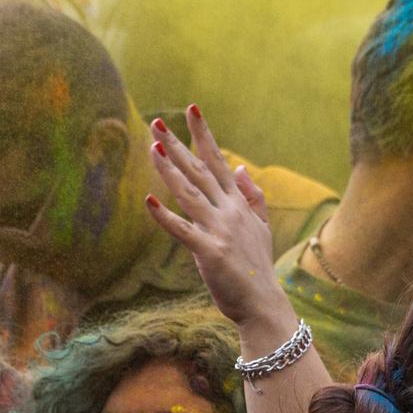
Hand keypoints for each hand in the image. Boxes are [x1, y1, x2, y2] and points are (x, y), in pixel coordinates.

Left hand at [144, 105, 291, 342]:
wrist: (263, 303)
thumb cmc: (257, 266)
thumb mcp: (261, 226)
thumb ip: (252, 195)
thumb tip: (239, 166)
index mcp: (238, 203)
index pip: (218, 160)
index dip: (203, 134)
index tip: (191, 110)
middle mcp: (229, 211)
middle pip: (199, 170)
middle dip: (178, 144)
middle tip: (157, 123)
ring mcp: (219, 229)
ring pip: (190, 193)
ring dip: (170, 170)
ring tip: (153, 148)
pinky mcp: (209, 251)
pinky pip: (182, 230)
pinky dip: (164, 216)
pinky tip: (149, 201)